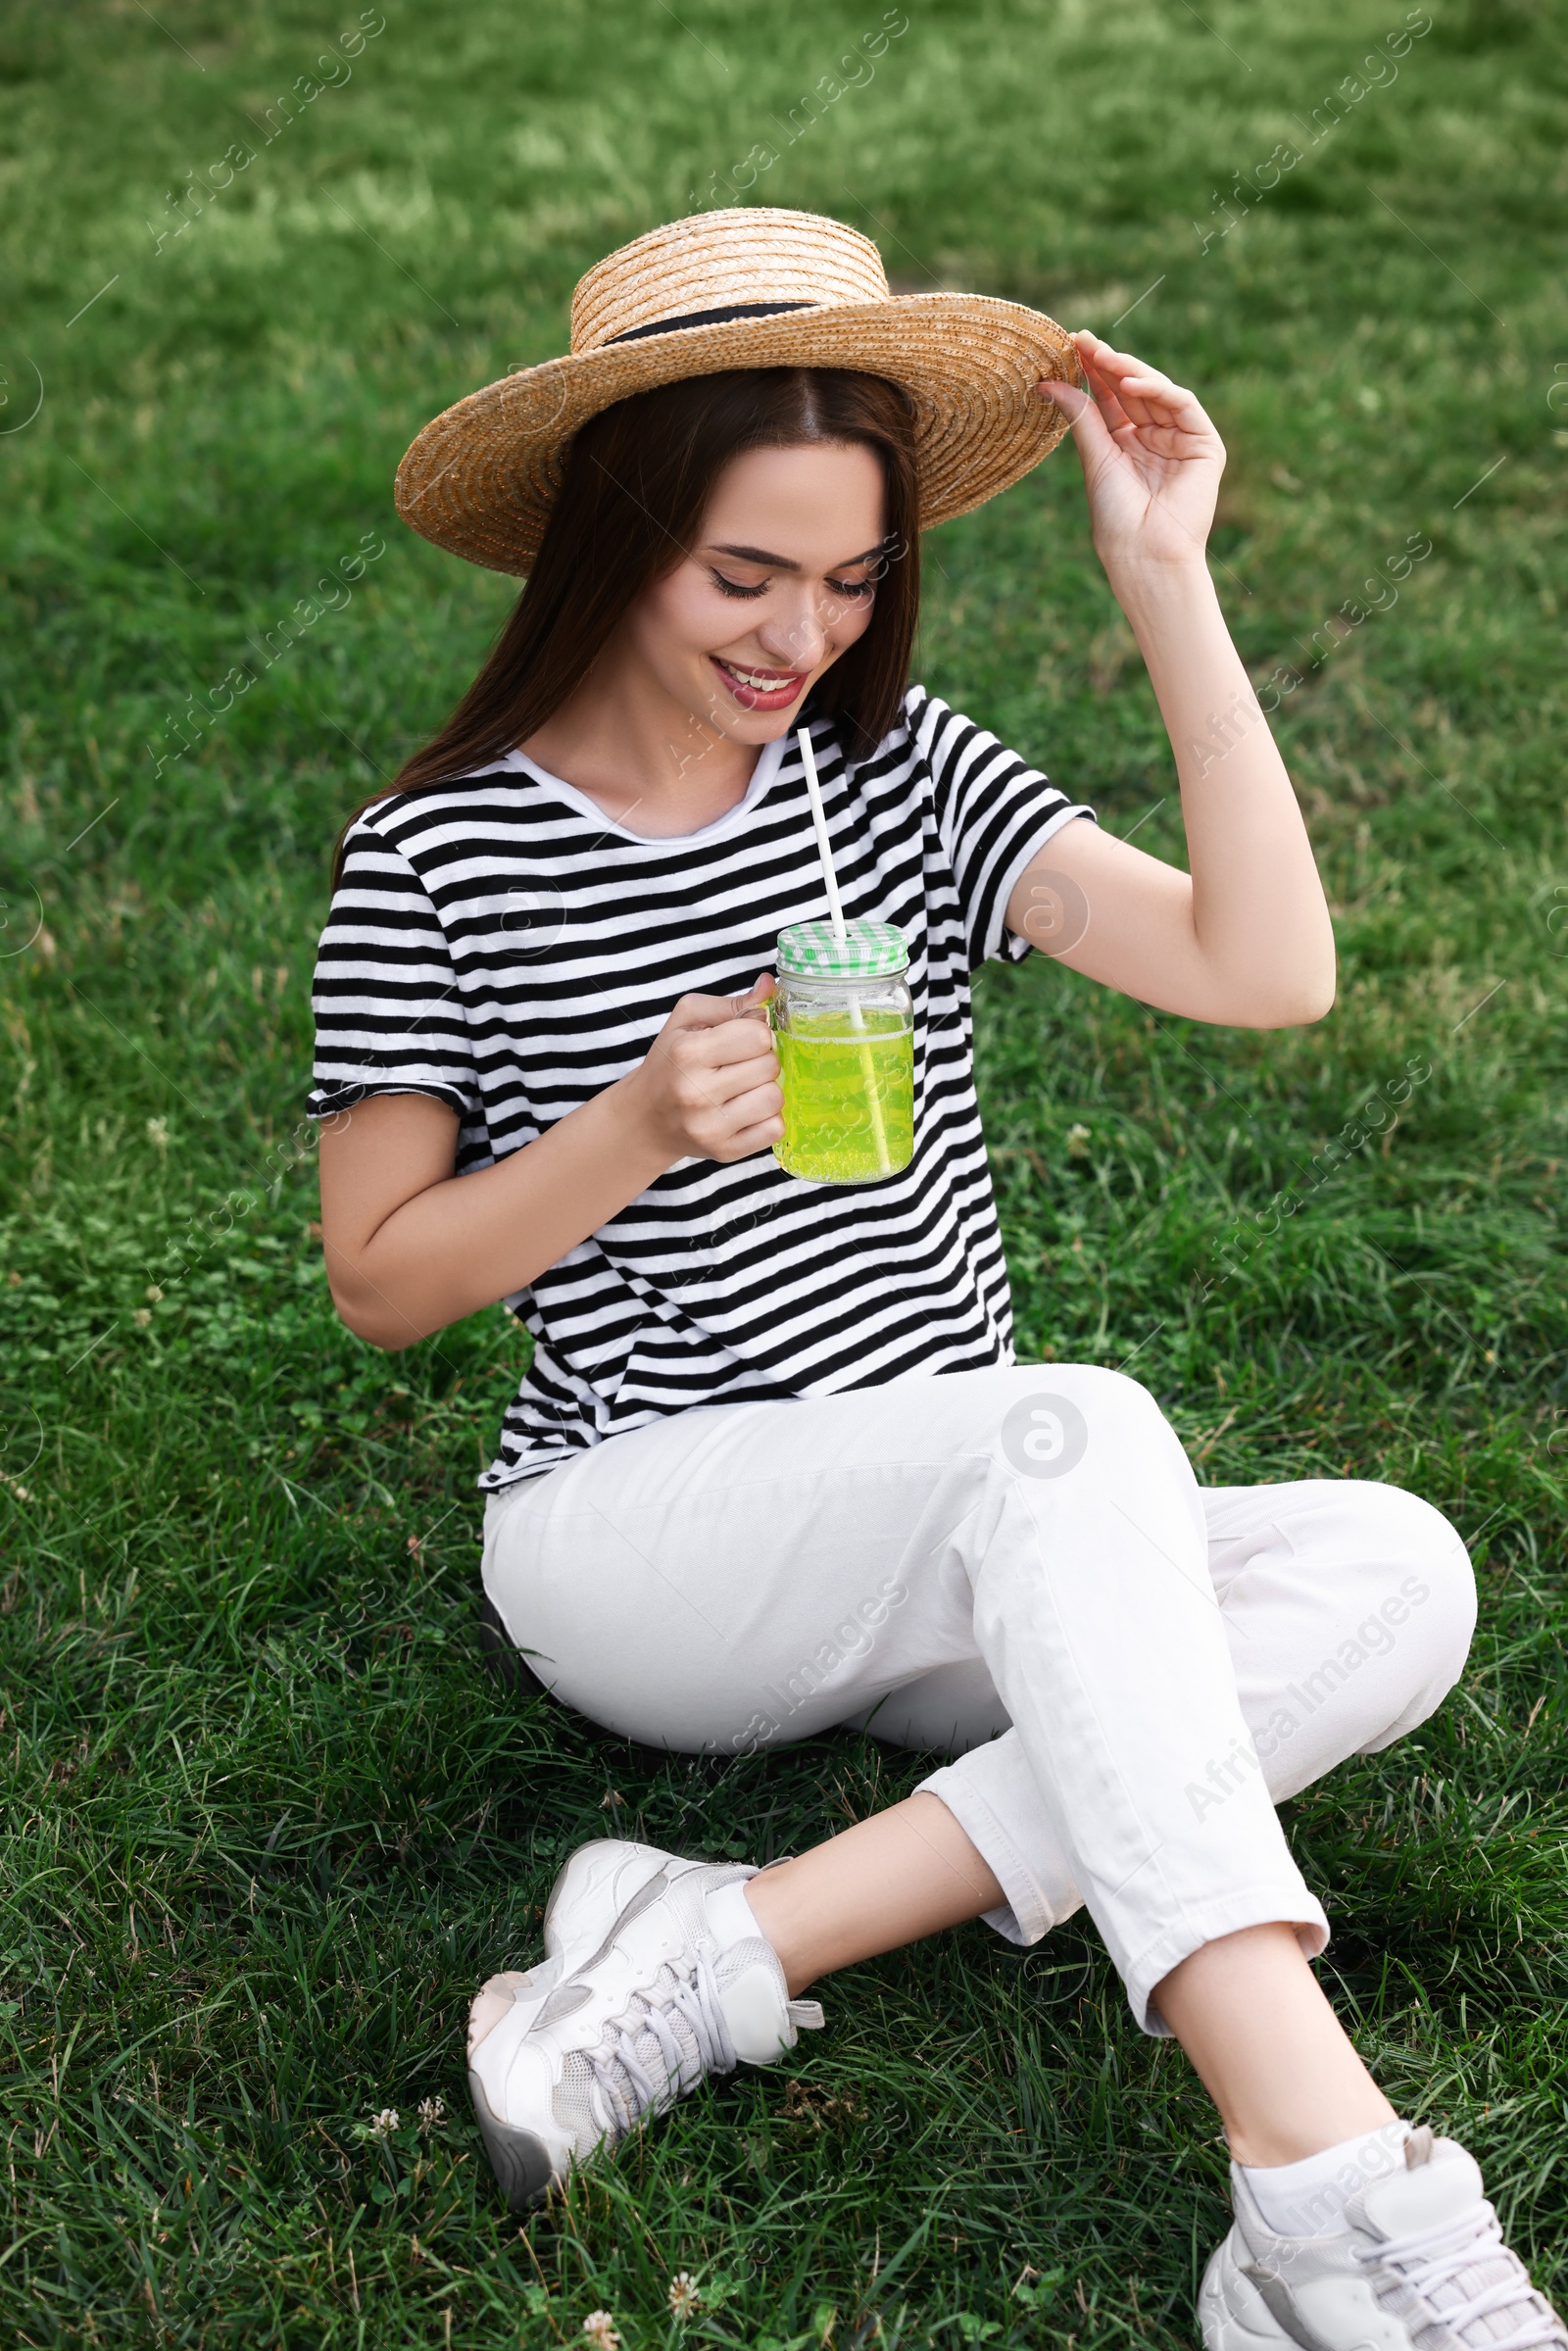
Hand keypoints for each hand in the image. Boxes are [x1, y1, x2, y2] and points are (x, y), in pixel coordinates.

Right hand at [619, 975, 781, 1167]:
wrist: (646, 1118)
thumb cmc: (670, 1063)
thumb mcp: (688, 1021)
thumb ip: (733, 1003)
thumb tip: (771, 985)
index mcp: (688, 1053)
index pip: (758, 1035)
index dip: (756, 1033)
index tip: (742, 1039)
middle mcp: (696, 1092)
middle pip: (770, 1066)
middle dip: (762, 1060)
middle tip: (740, 1065)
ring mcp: (710, 1126)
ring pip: (775, 1098)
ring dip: (766, 1089)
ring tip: (744, 1088)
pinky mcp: (725, 1151)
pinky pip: (775, 1130)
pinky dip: (767, 1118)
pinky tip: (747, 1110)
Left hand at [1040, 330, 1223, 577]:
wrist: (1145, 555)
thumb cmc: (1117, 518)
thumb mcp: (1095, 459)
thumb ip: (1079, 416)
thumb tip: (1047, 382)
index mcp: (1126, 444)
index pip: (1110, 398)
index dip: (1092, 372)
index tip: (1069, 345)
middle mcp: (1154, 438)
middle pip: (1132, 389)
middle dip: (1108, 363)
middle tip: (1082, 340)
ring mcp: (1181, 439)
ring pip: (1157, 390)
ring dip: (1129, 369)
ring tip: (1101, 355)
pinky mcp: (1205, 444)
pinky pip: (1182, 404)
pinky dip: (1158, 389)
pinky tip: (1130, 381)